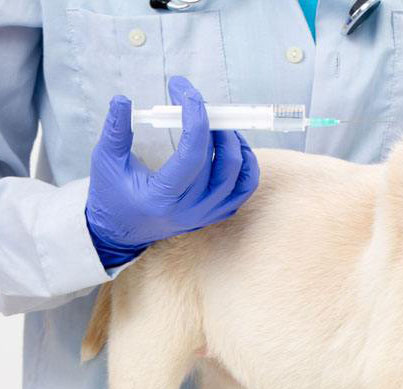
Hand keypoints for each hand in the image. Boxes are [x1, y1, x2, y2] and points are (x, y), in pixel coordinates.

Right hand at [85, 76, 258, 267]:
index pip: (192, 154)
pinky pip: (244, 188)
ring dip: (234, 142)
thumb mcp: (106, 161)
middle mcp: (191, 210)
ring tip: (218, 120)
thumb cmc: (111, 193)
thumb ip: (116, 130)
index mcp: (162, 197)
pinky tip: (233, 143)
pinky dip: (246, 164)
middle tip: (197, 100)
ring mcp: (207, 214)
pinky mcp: (216, 214)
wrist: (121, 230)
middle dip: (213, 123)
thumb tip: (122, 99)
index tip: (187, 92)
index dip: (195, 119)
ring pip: (238, 175)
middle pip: (220, 162)